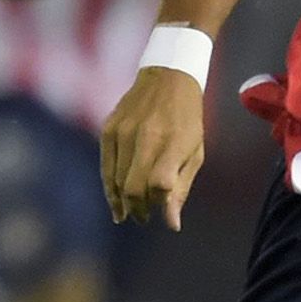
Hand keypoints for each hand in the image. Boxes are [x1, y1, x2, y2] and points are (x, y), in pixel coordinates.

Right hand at [101, 67, 205, 230]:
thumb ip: (181, 187)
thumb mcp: (195, 150)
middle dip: (139, 209)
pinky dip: (109, 188)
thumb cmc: (187, 119)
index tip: (162, 212)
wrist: (168, 77)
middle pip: (134, 188)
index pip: (160, 184)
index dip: (160, 204)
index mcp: (174, 140)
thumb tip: (171, 224)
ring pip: (116, 181)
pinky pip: (105, 168)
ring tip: (131, 213)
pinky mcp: (108, 129)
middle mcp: (146, 136)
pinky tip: (116, 203)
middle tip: (144, 218)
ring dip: (124, 202)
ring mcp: (124, 131)